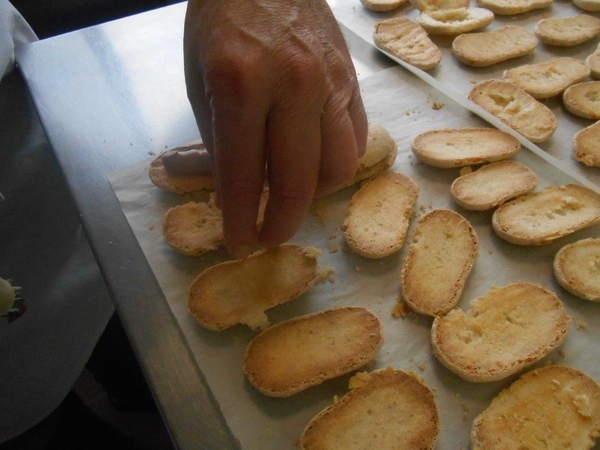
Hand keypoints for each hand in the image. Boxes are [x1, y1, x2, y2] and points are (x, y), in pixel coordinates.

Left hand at [183, 0, 367, 258]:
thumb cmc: (221, 22)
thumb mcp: (200, 81)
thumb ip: (219, 142)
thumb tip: (235, 191)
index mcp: (240, 85)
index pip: (244, 176)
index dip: (241, 220)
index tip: (239, 244)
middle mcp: (293, 86)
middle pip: (300, 183)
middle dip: (282, 223)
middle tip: (268, 237)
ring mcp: (331, 83)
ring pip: (339, 168)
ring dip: (315, 196)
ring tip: (292, 196)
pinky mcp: (352, 80)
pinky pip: (357, 139)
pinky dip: (336, 163)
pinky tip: (315, 163)